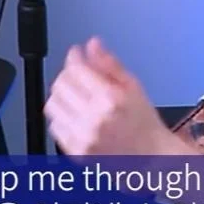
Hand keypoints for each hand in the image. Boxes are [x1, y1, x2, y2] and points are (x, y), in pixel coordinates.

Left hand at [44, 37, 181, 156]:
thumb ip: (109, 63)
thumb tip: (92, 44)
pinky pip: (55, 126)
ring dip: (62, 95)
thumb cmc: (144, 122)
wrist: (149, 159)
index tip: (77, 54)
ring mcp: (83, 137)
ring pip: (53, 104)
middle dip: (67, 74)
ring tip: (76, 96)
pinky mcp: (76, 151)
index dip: (74, 57)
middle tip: (78, 75)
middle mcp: (94, 119)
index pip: (76, 69)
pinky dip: (62, 116)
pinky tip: (76, 115)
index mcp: (110, 99)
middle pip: (61, 84)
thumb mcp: (133, 86)